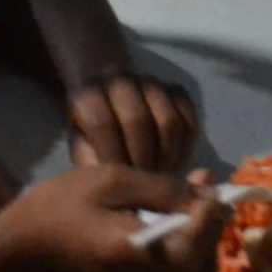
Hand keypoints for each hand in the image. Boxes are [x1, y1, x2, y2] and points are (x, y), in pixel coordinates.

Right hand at [0, 164, 225, 271]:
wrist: (25, 248)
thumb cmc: (61, 206)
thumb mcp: (110, 180)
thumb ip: (161, 188)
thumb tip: (203, 195)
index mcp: (131, 254)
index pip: (193, 246)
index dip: (210, 214)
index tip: (207, 184)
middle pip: (203, 267)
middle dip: (211, 228)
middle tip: (202, 190)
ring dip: (203, 240)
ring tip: (189, 202)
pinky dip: (188, 250)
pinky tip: (174, 220)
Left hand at [68, 73, 198, 172]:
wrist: (106, 94)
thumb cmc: (90, 131)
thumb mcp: (81, 146)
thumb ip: (93, 164)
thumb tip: (113, 188)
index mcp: (89, 95)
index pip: (102, 124)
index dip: (113, 156)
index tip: (118, 185)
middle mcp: (121, 83)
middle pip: (138, 120)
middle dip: (142, 159)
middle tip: (144, 185)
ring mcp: (151, 84)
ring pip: (169, 120)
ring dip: (167, 156)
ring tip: (161, 178)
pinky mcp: (176, 90)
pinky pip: (189, 118)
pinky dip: (186, 145)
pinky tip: (174, 163)